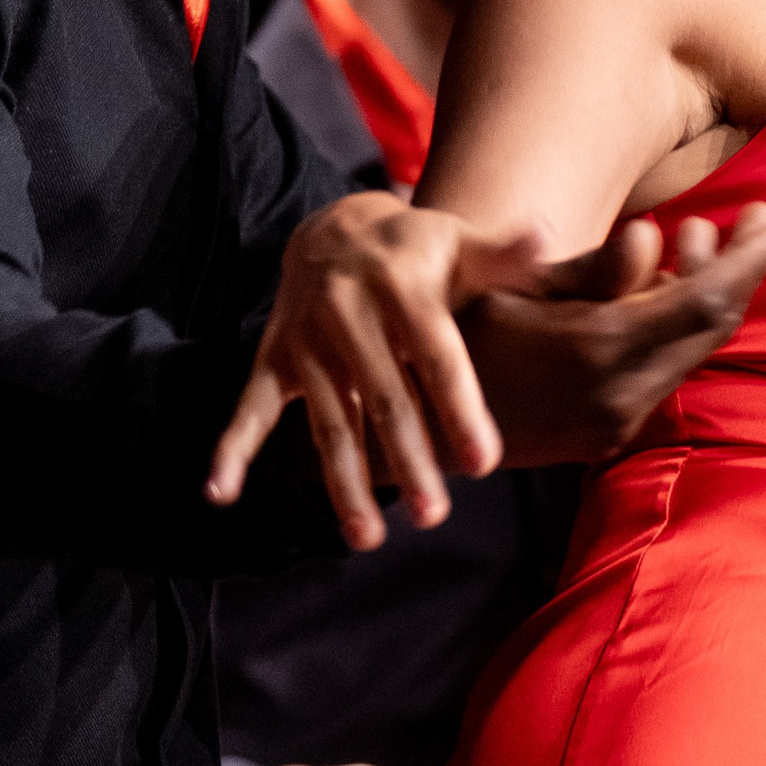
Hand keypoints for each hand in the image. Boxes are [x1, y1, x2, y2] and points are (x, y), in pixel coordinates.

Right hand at [206, 196, 540, 550]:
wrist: (336, 227)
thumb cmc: (420, 251)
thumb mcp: (463, 243)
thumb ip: (506, 254)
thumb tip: (545, 232)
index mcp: (404, 286)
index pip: (437, 356)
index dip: (459, 409)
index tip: (483, 463)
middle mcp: (349, 312)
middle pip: (384, 399)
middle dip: (408, 460)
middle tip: (434, 516)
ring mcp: (306, 339)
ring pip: (330, 420)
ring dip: (345, 482)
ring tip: (368, 538)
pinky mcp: (274, 358)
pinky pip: (250, 408)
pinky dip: (232, 449)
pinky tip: (220, 494)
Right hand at [460, 204, 765, 464]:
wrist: (416, 422)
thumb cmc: (455, 333)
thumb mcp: (510, 287)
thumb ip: (588, 269)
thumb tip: (651, 237)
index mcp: (597, 352)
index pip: (703, 302)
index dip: (748, 259)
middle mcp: (619, 397)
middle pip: (710, 327)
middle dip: (743, 270)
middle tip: (763, 218)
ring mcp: (616, 423)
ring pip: (692, 350)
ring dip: (709, 293)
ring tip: (702, 235)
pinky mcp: (608, 435)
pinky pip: (666, 370)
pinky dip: (679, 325)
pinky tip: (663, 282)